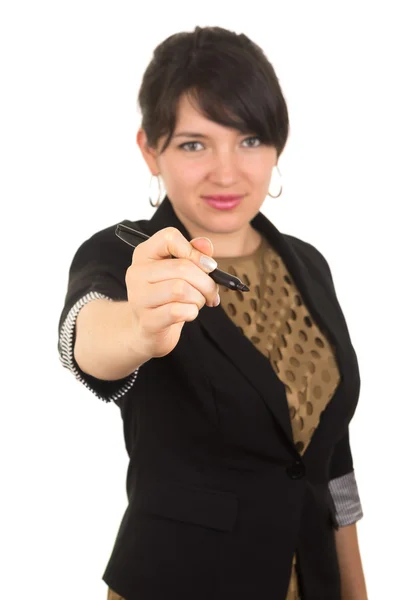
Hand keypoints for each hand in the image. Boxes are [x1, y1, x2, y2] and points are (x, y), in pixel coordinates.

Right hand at [125, 227, 218, 357]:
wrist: (148, 329)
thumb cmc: (166, 296)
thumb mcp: (179, 271)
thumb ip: (194, 254)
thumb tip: (206, 245)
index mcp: (144, 254)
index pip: (169, 237)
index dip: (194, 251)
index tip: (207, 266)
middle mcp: (137, 273)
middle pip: (182, 267)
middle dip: (206, 282)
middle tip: (211, 292)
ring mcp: (139, 298)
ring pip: (181, 290)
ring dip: (199, 298)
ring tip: (197, 302)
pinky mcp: (147, 321)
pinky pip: (179, 311)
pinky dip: (192, 312)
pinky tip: (188, 313)